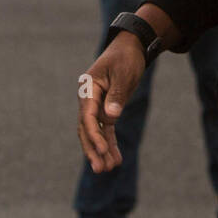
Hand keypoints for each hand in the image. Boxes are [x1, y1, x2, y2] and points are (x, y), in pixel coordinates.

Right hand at [76, 32, 146, 173]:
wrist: (130, 47)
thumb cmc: (126, 58)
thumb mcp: (124, 74)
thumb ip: (116, 96)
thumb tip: (110, 118)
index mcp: (88, 88)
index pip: (87, 116)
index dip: (94, 134)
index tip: (102, 150)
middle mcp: (88, 98)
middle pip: (87, 128)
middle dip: (93, 149)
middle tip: (100, 169)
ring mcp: (96, 105)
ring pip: (95, 132)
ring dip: (101, 150)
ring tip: (108, 169)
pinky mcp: (106, 109)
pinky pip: (106, 129)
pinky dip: (110, 143)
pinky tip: (116, 159)